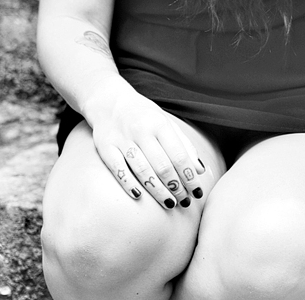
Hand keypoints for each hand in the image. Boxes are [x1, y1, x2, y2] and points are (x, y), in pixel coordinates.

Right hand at [82, 77, 205, 209]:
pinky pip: (117, 169)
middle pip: (162, 165)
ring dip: (157, 190)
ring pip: (142, 170)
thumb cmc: (144, 116)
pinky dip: (128, 184)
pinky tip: (139, 197)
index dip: (189, 176)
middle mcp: (141, 131)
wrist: (109, 101)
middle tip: (185, 201)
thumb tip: (200, 170)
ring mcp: (122, 139)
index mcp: (160, 124)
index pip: (178, 154)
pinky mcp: (105, 147)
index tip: (197, 191)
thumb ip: (184, 145)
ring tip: (170, 203)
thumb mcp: (166, 123)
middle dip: (176, 186)